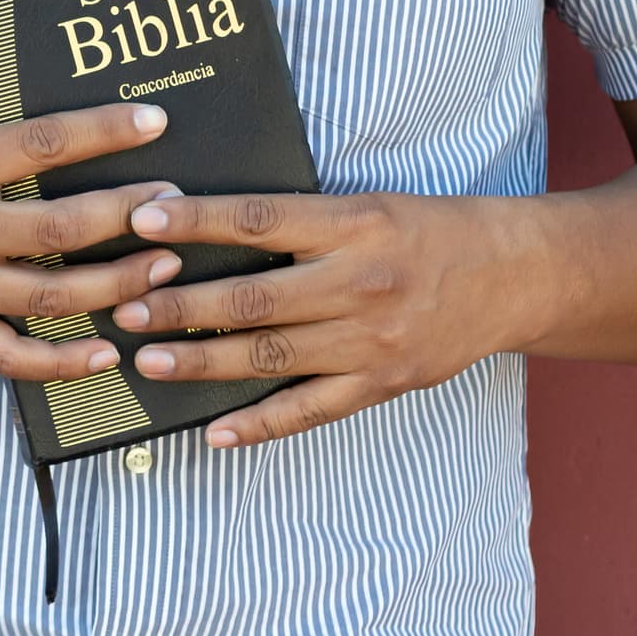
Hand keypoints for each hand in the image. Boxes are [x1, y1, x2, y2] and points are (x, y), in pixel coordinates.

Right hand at [0, 107, 183, 381]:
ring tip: (162, 270)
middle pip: (62, 227)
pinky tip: (108, 352)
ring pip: (52, 296)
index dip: (104, 132)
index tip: (153, 122)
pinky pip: (14, 357)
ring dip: (116, 285)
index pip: (42, 144)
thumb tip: (62, 135)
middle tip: (174, 207)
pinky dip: (65, 362)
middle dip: (129, 217)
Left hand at [112, 190, 563, 445]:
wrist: (510, 276)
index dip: (198, 223)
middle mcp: (359, 283)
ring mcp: (371, 341)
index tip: (142, 222)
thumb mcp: (364, 204)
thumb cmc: (424, 230)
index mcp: (352, 224)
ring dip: (202, 363)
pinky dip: (259, 425)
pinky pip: (310, 410)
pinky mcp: (382, 384)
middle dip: (182, 307)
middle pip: (254, 299)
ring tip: (148, 363)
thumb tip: (205, 223)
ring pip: (270, 357)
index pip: (259, 221)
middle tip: (126, 309)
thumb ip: (297, 220)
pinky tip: (214, 431)